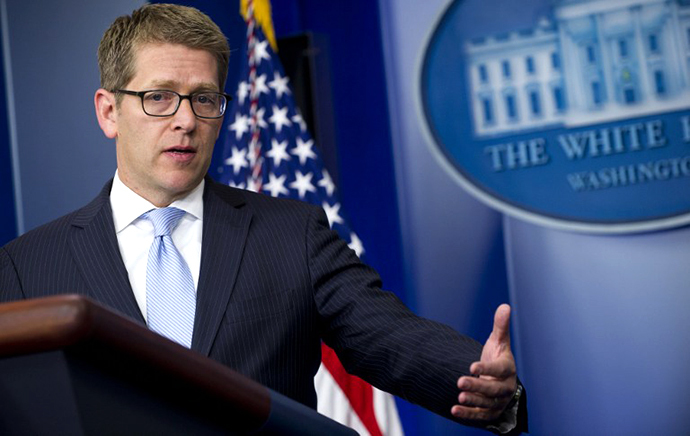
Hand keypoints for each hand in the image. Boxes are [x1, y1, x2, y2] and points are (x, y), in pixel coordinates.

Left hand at [451, 304, 516, 421]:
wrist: (500, 380)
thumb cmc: (498, 357)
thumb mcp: (499, 342)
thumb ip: (500, 326)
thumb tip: (505, 306)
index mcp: (508, 369)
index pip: (499, 369)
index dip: (487, 368)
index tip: (472, 366)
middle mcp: (505, 387)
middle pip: (493, 388)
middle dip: (477, 386)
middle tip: (460, 381)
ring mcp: (498, 401)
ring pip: (487, 403)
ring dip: (474, 400)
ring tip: (459, 396)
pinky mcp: (490, 412)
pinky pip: (480, 415)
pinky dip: (468, 414)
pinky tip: (454, 410)